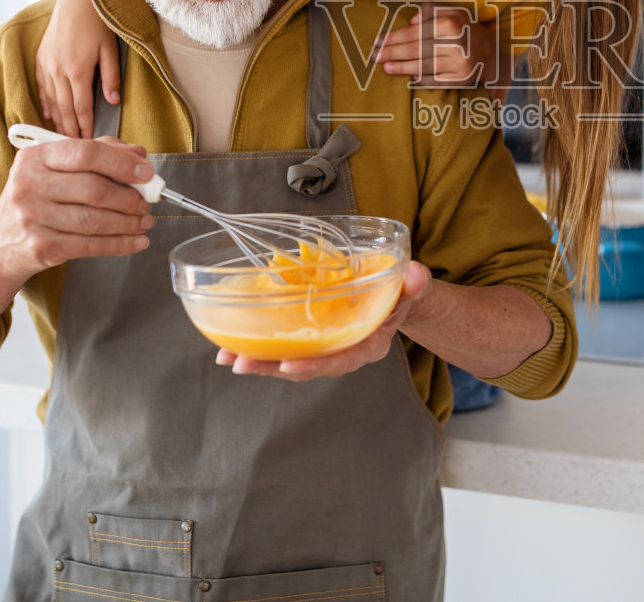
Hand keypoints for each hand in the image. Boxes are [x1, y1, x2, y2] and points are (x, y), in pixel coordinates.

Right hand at [0, 136, 153, 284]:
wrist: (0, 243)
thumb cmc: (37, 198)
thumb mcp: (56, 168)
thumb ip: (98, 153)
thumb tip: (138, 155)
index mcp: (35, 157)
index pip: (85, 153)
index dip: (121, 163)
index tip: (146, 172)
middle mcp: (29, 185)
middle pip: (94, 189)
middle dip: (129, 197)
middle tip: (146, 202)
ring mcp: (32, 217)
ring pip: (95, 220)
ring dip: (129, 223)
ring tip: (144, 221)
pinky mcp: (41, 246)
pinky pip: (90, 245)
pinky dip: (120, 244)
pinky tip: (136, 241)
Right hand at [36, 0, 119, 137]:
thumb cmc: (98, 23)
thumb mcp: (110, 50)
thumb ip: (111, 78)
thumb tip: (112, 102)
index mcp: (78, 71)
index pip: (82, 108)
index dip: (85, 127)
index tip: (88, 142)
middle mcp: (58, 71)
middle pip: (65, 109)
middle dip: (70, 130)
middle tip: (75, 147)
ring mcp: (47, 66)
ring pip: (52, 101)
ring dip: (58, 120)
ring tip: (63, 137)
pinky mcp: (41, 59)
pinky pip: (42, 87)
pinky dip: (45, 103)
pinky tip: (49, 115)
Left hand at [216, 262, 433, 379]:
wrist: (397, 298)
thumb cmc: (403, 294)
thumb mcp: (413, 288)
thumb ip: (415, 285)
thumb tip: (416, 275)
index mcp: (368, 344)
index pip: (341, 360)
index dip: (315, 364)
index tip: (289, 364)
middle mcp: (343, 351)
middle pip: (306, 365)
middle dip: (272, 367)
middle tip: (240, 363)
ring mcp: (325, 345)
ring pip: (290, 358)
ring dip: (258, 359)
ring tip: (226, 355)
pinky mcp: (310, 336)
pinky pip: (284, 344)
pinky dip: (259, 344)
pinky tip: (231, 342)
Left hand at [374, 5, 503, 87]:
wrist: (491, 53)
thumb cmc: (465, 30)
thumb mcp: (452, 12)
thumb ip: (431, 11)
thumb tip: (411, 20)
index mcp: (451, 24)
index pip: (415, 32)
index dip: (394, 38)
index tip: (378, 41)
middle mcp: (456, 44)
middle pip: (416, 50)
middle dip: (392, 53)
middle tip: (374, 56)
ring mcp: (459, 64)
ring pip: (423, 66)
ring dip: (401, 68)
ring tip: (385, 67)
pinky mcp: (461, 80)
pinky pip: (435, 81)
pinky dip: (420, 79)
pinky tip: (408, 77)